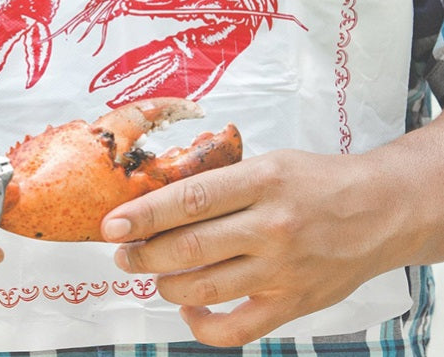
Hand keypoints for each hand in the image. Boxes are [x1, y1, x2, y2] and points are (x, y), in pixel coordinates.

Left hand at [101, 147, 419, 346]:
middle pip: (190, 246)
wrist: (379, 210)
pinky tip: (190, 306)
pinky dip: (202, 324)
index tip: (112, 224)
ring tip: (152, 273)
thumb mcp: (270, 162)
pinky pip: (237, 329)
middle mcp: (271, 226)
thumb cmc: (317, 180)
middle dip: (143, 253)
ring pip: (205, 287)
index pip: (190, 200)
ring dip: (165, 284)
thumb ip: (224, 182)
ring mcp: (283, 269)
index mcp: (263, 181)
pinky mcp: (293, 303)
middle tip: (121, 253)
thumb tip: (164, 201)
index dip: (144, 214)